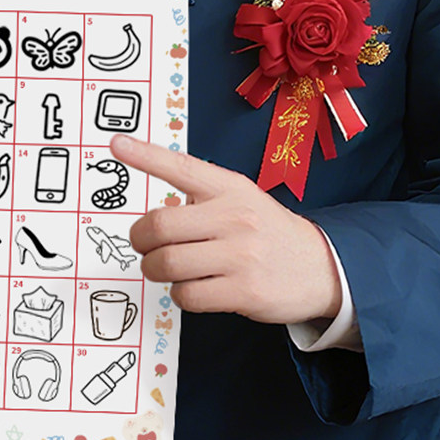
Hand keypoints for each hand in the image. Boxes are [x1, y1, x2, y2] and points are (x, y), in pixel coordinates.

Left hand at [114, 135, 342, 322]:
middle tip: (145, 245)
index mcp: (230, 188)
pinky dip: (180, 294)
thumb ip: (200, 198)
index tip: (116, 144)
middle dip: (140, 240)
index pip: (181, 167)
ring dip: (156, 270)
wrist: (322, 266)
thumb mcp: (240, 199)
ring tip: (168, 267)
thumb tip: (156, 214)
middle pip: (159, 227)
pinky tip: (194, 287)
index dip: (145, 155)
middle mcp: (236, 217)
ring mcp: (242, 255)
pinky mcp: (245, 291)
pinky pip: (187, 295)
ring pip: (167, 264)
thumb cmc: (267, 232)